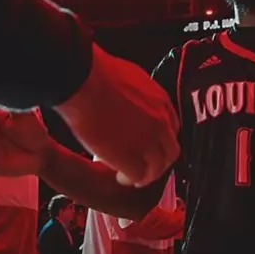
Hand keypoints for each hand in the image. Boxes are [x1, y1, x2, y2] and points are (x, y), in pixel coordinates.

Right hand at [56, 46, 179, 185]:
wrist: (83, 81)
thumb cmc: (98, 73)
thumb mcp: (132, 78)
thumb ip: (141, 96)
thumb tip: (133, 103)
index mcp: (162, 103)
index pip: (171, 130)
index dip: (159, 141)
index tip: (148, 146)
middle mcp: (161, 124)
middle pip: (170, 153)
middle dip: (158, 162)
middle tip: (142, 166)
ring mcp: (148, 142)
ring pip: (156, 169)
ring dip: (144, 175)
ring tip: (129, 176)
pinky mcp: (132, 158)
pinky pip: (138, 177)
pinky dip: (130, 179)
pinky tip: (120, 177)